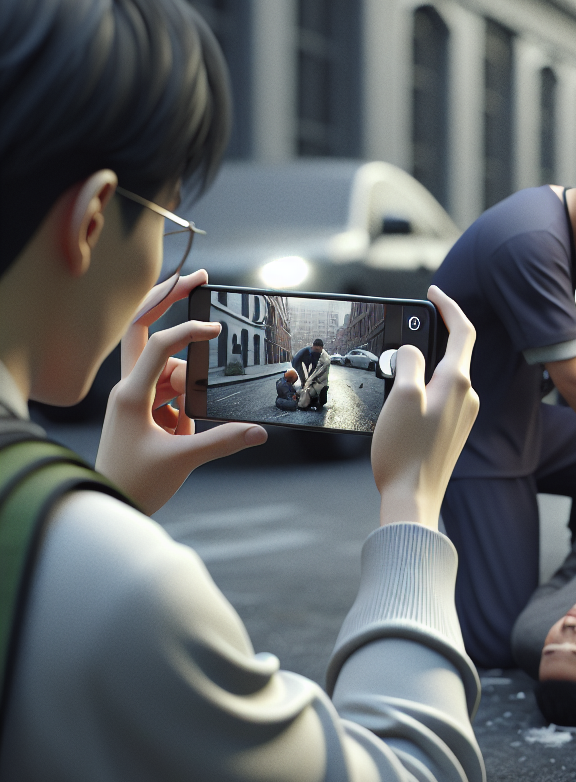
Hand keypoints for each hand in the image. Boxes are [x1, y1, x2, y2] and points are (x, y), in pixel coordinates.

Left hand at [96, 271, 266, 513]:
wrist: (109, 504)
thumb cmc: (134, 483)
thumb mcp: (182, 461)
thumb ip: (223, 441)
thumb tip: (259, 431)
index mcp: (130, 394)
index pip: (158, 344)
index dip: (188, 330)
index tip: (216, 331)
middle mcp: (129, 389)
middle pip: (142, 329)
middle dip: (167, 299)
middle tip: (197, 277)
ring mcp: (135, 398)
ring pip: (166, 368)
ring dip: (184, 383)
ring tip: (182, 428)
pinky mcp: (143, 411)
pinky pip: (170, 393)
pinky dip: (184, 404)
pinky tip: (182, 433)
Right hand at [372, 285, 478, 528]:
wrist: (413, 500)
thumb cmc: (405, 452)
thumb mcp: (401, 396)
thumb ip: (410, 363)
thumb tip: (413, 352)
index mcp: (458, 382)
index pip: (463, 330)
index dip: (448, 305)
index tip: (432, 291)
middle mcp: (467, 396)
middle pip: (452, 352)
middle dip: (429, 338)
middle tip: (402, 333)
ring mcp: (462, 415)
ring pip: (442, 376)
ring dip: (421, 368)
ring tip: (392, 376)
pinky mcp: (452, 430)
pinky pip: (439, 396)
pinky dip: (421, 388)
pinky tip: (399, 403)